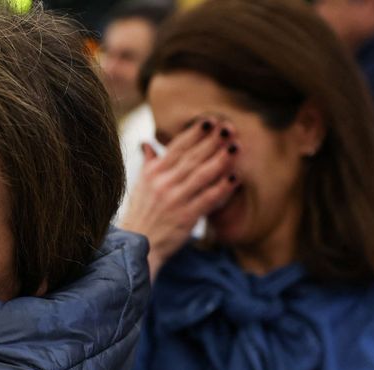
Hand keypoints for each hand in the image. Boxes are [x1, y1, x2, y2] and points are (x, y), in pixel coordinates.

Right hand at [119, 118, 237, 278]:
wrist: (136, 246)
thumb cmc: (141, 214)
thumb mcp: (140, 186)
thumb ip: (148, 163)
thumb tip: (147, 143)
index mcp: (153, 173)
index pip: (177, 147)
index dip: (195, 133)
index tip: (210, 120)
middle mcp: (163, 184)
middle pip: (192, 157)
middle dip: (212, 141)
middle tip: (230, 127)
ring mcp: (174, 200)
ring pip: (202, 175)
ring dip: (221, 160)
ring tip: (237, 147)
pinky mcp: (185, 218)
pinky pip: (207, 199)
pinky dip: (222, 189)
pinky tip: (235, 178)